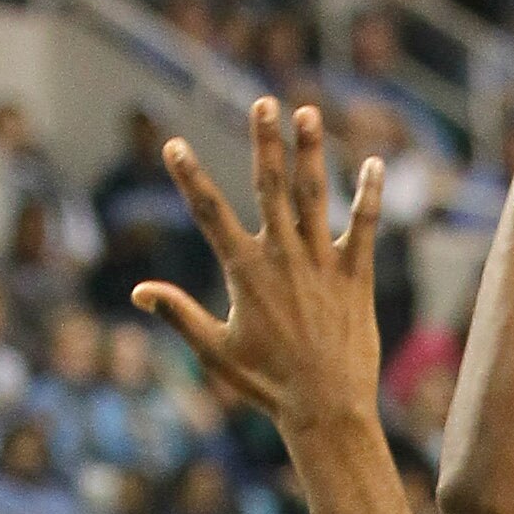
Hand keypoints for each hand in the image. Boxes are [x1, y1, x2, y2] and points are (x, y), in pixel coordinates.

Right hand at [133, 101, 385, 437]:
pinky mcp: (356, 278)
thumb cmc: (267, 386)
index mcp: (245, 273)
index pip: (210, 214)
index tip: (173, 144)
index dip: (190, 178)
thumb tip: (138, 292)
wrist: (326, 411)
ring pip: (315, 197)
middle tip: (263, 102)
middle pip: (270, 188)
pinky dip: (369, 195)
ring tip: (309, 113)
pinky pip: (364, 228)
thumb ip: (178, 314)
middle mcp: (283, 259)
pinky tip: (375, 163)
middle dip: (265, 142)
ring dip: (311, 153)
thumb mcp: (215, 351)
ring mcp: (322, 266)